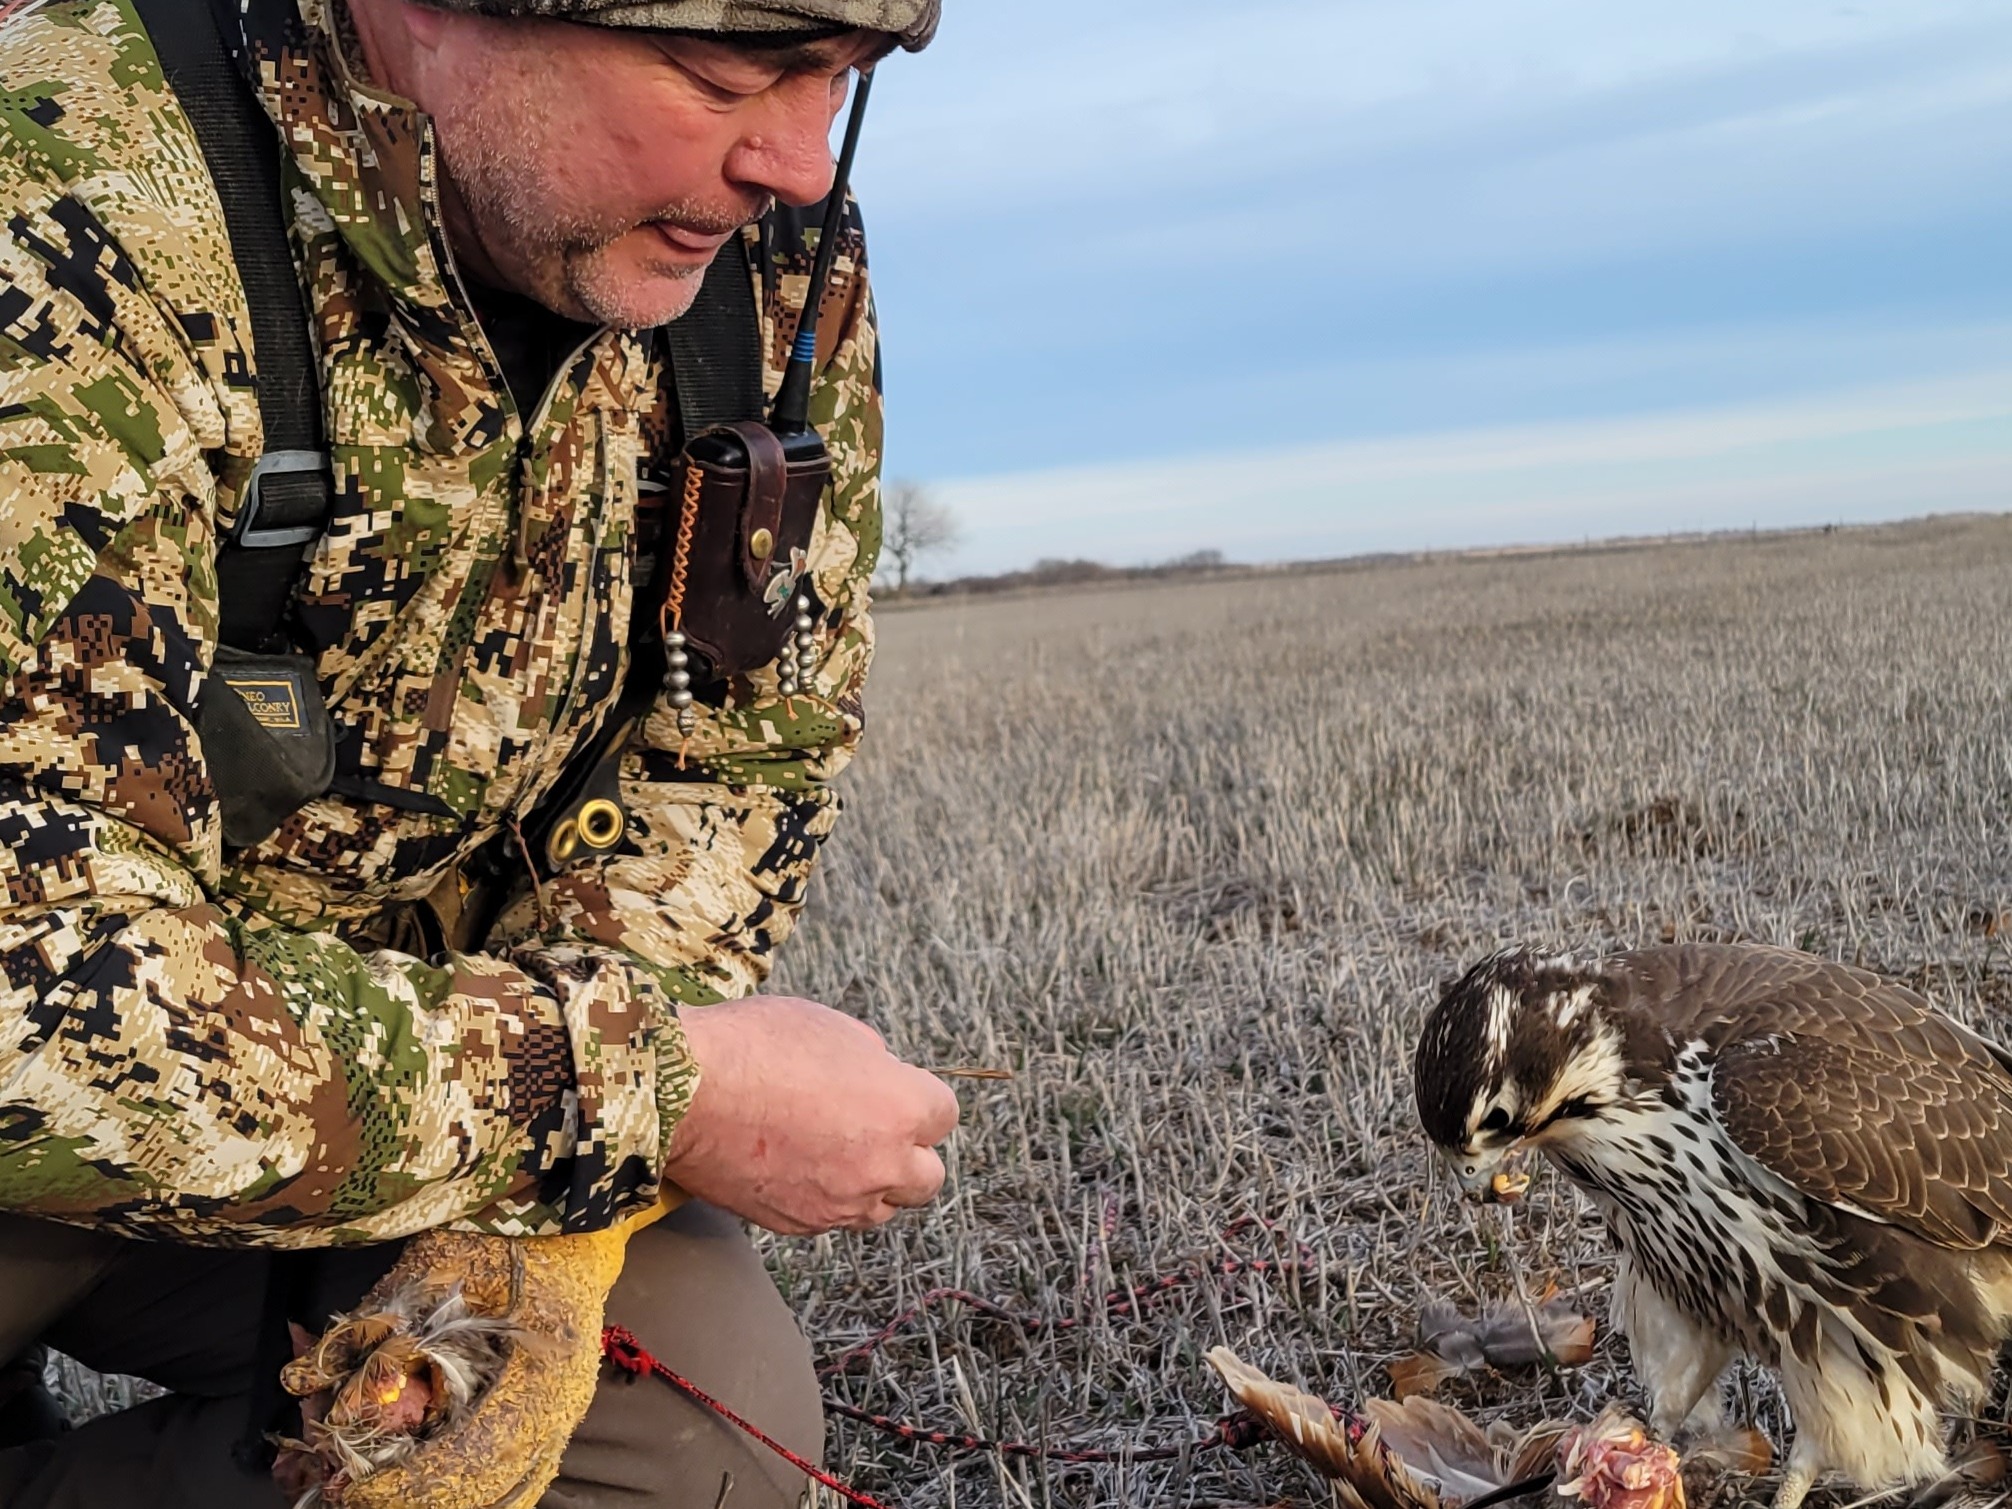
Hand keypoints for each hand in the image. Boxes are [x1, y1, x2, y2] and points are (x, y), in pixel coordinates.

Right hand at [663, 995, 960, 1234]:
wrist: (681, 1093)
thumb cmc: (753, 1046)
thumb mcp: (830, 1026)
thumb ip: (871, 1058)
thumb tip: (880, 1073)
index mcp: (899, 1108)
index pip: (944, 1115)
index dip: (918, 1099)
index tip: (893, 1088)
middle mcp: (880, 1164)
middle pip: (928, 1178)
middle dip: (909, 1153)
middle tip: (875, 1128)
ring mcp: (838, 1202)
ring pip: (881, 1207)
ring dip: (871, 1183)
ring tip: (835, 1150)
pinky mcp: (797, 1222)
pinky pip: (831, 1218)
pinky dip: (826, 1197)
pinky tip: (798, 1165)